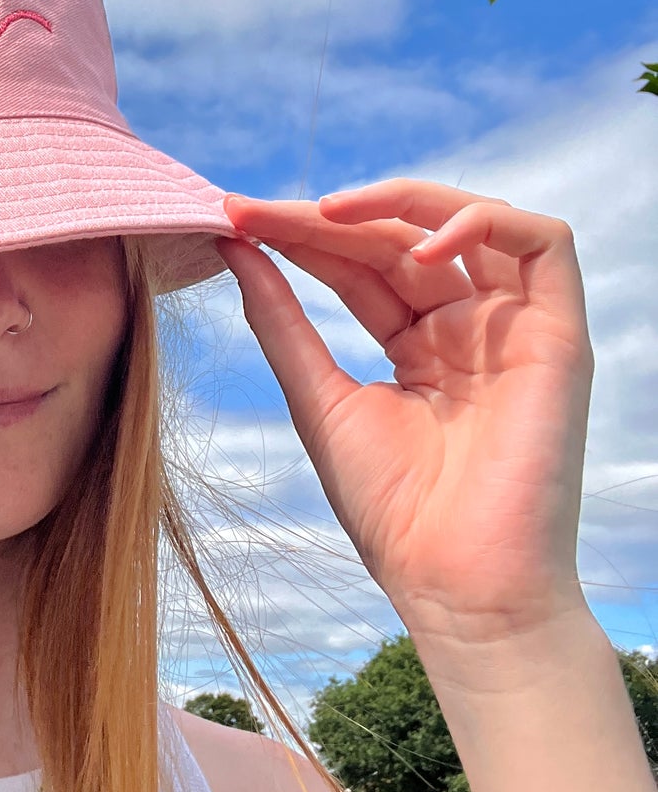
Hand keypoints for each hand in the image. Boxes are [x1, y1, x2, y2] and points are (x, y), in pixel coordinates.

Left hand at [214, 179, 594, 647]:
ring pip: (470, 224)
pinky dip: (484, 224)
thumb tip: (234, 247)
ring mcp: (515, 330)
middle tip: (253, 210)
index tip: (232, 218)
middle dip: (326, 220)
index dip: (302, 236)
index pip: (361, 266)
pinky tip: (419, 248)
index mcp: (421, 347)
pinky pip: (544, 244)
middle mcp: (471, 330)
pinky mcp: (559, 337)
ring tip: (326, 212)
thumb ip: (282, 321)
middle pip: (401, 241)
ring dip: (400, 203)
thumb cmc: (394, 513)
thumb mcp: (319, 399)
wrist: (459, 588)